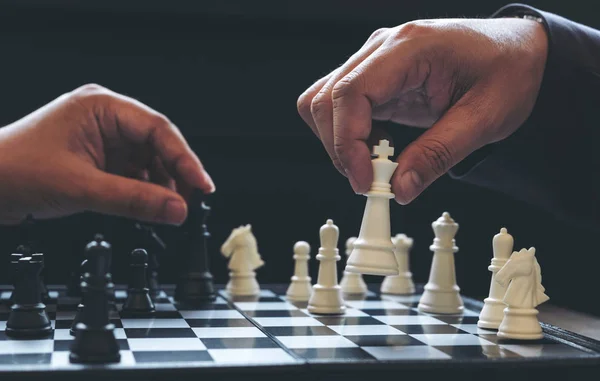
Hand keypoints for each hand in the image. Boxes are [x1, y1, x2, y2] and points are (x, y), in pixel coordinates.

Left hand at [0, 84, 213, 224]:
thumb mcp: (81, 187)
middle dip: (176, 174)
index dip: (185, 158)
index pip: (157, 129)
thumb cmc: (15, 169)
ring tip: (172, 208)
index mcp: (102, 107)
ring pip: (149, 161)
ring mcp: (104, 139)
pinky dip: (145, 191)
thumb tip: (177, 208)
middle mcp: (106, 119)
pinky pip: (134, 174)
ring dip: (162, 186)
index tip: (202, 184)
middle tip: (192, 200)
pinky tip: (152, 206)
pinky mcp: (100, 159)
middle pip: (158, 145)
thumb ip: (134, 200)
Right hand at [297, 18, 547, 202]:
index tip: (364, 180)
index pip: (350, 93)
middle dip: (340, 147)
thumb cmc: (509, 72)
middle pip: (326, 99)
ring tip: (378, 163)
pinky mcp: (376, 76)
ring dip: (340, 141)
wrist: (521, 52)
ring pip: (324, 102)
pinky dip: (349, 134)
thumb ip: (438, 155)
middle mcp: (384, 48)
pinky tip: (380, 146)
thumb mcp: (484, 119)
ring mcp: (376, 60)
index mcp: (410, 47)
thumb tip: (400, 188)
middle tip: (371, 180)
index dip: (346, 142)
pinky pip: (341, 106)